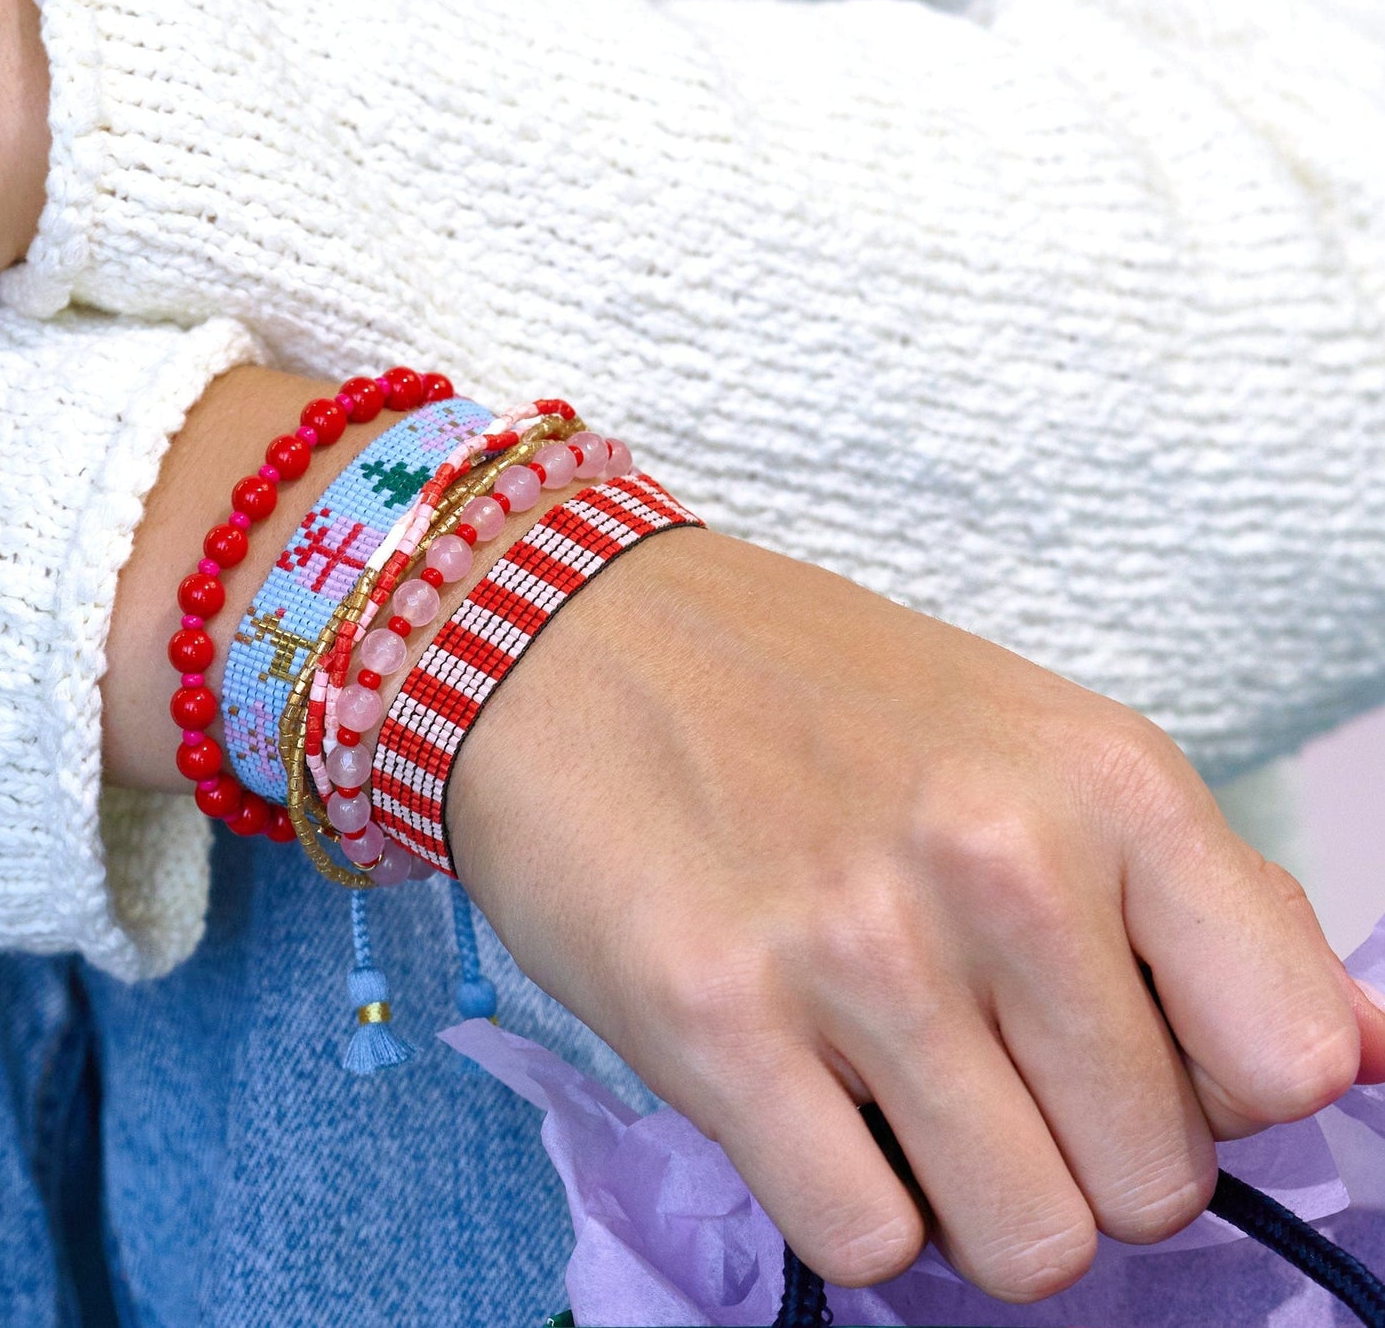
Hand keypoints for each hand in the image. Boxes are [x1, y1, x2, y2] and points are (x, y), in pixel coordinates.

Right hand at [450, 524, 1384, 1301]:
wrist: (575, 638)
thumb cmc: (806, 695)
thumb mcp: (1027, 737)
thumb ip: (1186, 895)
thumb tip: (1334, 1058)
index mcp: (1107, 781)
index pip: (1294, 1062)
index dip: (1215, 1089)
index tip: (1124, 1051)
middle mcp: (999, 861)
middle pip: (1154, 1186)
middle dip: (1074, 1151)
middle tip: (971, 1055)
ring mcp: (857, 948)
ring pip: (1025, 1247)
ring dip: (964, 1194)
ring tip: (886, 1081)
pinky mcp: (717, 1024)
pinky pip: (867, 1245)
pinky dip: (849, 1200)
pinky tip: (802, 1097)